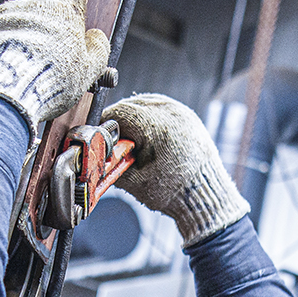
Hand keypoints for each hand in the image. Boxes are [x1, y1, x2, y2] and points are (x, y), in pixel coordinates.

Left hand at [0, 0, 109, 128]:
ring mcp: (3, 15)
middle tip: (46, 59)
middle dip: (44, 29)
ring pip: (16, 22)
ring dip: (20, 39)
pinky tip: (3, 70)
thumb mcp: (89, 71)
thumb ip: (98, 50)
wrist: (3, 91)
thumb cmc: (48, 81)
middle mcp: (32, 6)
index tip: (71, 26)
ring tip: (21, 70)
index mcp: (63, 11)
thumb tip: (97, 38)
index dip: (71, 6)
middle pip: (41, 10)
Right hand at [103, 93, 249, 247]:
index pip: (120, 112)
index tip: (101, 137)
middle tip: (116, 143)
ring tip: (133, 141)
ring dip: (132, 117)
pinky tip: (146, 136)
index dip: (105, 125)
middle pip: (131, 105)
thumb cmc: (174, 192)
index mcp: (159, 127)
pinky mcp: (186, 114)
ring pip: (144, 102)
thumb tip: (93, 157)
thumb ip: (111, 166)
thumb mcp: (135, 183)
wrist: (204, 193)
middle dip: (119, 122)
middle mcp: (172, 113)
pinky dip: (147, 117)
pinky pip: (158, 107)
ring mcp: (181, 111)